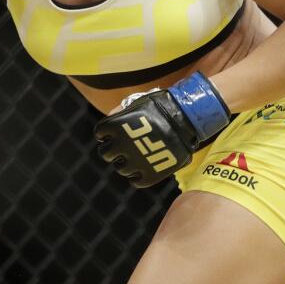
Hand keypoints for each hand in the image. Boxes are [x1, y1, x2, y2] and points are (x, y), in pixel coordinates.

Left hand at [93, 72, 230, 188]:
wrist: (185, 117)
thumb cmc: (161, 107)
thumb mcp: (137, 102)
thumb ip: (121, 111)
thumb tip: (110, 117)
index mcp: (114, 126)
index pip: (100, 134)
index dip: (105, 134)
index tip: (111, 134)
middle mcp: (120, 145)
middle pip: (106, 154)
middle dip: (112, 151)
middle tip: (121, 149)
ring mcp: (135, 161)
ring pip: (120, 168)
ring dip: (125, 163)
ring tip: (135, 158)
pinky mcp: (149, 174)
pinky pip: (136, 181)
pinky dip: (137, 176)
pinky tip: (142, 169)